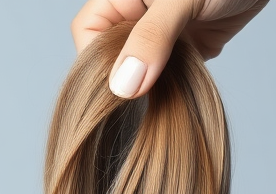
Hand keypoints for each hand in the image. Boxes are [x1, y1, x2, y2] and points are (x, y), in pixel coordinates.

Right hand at [71, 0, 269, 98]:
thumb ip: (153, 37)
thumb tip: (123, 86)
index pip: (88, 33)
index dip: (98, 62)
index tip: (123, 90)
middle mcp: (137, 13)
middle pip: (112, 56)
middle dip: (127, 81)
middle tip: (148, 98)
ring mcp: (161, 31)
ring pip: (141, 71)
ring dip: (152, 89)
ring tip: (168, 95)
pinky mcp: (187, 47)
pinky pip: (169, 76)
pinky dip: (174, 88)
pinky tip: (183, 93)